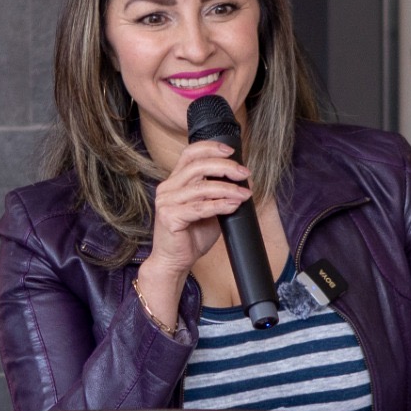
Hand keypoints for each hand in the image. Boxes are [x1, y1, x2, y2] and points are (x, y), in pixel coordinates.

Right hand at [136, 141, 252, 329]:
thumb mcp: (208, 209)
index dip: (210, 148)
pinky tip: (234, 205)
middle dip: (225, 167)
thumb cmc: (191, 236)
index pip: (189, 153)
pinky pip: (200, 208)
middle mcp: (167, 188)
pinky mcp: (169, 217)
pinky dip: (220, 205)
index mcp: (174, 182)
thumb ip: (218, 193)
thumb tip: (241, 179)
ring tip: (244, 194)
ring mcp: (166, 202)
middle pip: (197, 165)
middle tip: (244, 173)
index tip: (231, 151)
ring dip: (228, 189)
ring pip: (201, 187)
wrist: (175, 262)